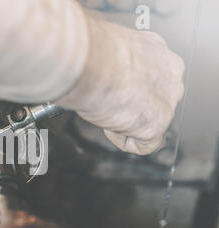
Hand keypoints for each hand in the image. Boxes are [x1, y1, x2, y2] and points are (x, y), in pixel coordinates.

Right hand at [58, 14, 184, 154]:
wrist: (91, 65)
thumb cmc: (93, 54)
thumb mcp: (106, 49)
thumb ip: (113, 61)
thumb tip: (98, 68)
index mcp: (157, 50)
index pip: (150, 76)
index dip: (129, 87)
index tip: (113, 89)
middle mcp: (169, 72)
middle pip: (154, 100)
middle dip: (132, 106)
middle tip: (109, 103)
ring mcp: (168, 99)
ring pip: (148, 122)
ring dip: (124, 121)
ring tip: (105, 109)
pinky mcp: (160, 123)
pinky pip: (143, 144)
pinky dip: (121, 139)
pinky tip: (110, 123)